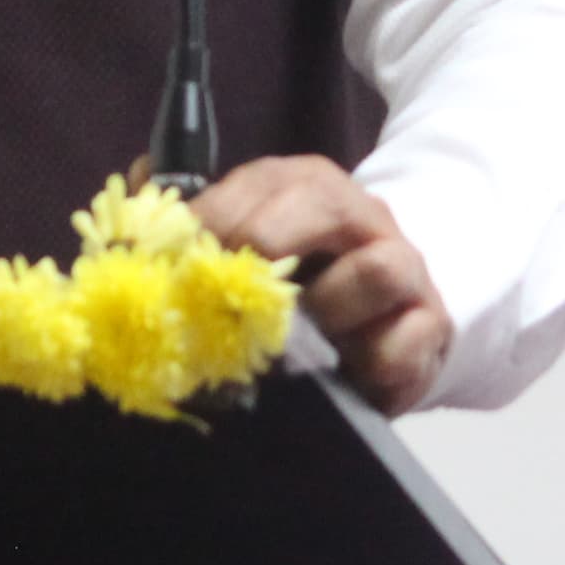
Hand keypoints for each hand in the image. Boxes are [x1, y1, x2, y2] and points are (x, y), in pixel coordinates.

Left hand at [188, 155, 452, 414]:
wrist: (388, 318)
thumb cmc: (300, 281)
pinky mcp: (430, 325)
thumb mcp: (246, 243)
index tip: (170, 268)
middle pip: (321, 205)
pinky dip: (366, 368)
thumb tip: (133, 197)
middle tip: (224, 302)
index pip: (257, 186)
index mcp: (306, 185)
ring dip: (326, 312)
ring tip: (291, 345)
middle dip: (265, 252)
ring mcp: (404, 267)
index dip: (209, 226)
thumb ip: (187, 219)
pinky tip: (341, 379)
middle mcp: (360, 215)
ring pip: (375, 271)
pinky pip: (401, 346)